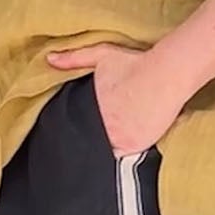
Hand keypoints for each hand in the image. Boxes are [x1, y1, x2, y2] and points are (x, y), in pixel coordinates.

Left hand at [47, 43, 185, 156]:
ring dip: (102, 152)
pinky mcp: (134, 145)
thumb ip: (74, 58)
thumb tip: (49, 59)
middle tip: (91, 142)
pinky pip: (121, 158)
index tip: (76, 132)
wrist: (165, 74)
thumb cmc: (135, 64)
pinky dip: (120, 158)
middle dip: (88, 140)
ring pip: (102, 151)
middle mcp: (100, 124)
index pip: (75, 124)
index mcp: (89, 106)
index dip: (75, 129)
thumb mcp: (101, 55)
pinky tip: (119, 157)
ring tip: (103, 152)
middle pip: (88, 139)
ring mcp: (117, 137)